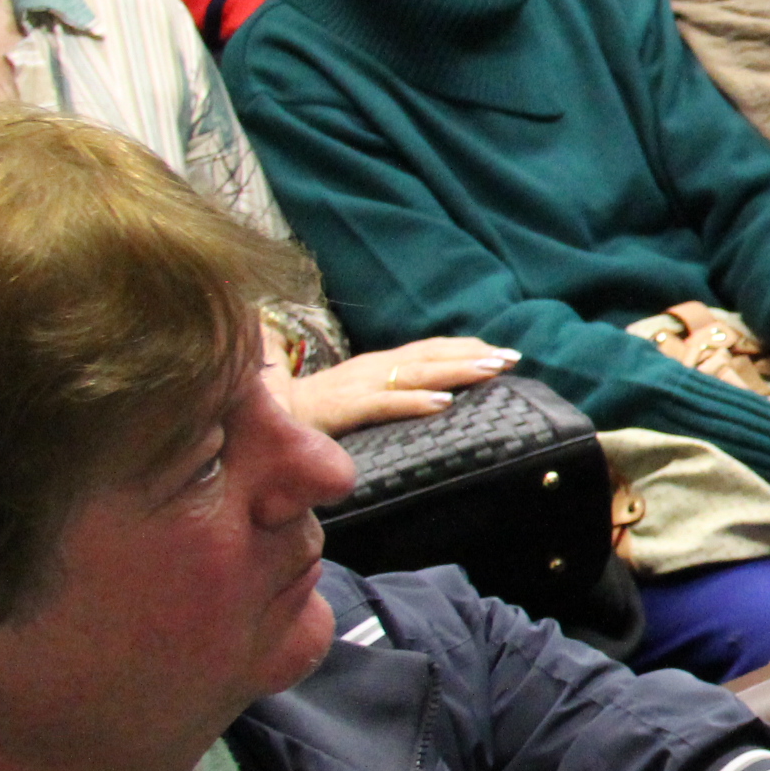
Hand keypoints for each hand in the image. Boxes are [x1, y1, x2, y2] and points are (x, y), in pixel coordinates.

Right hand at [284, 338, 519, 434]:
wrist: (256, 421)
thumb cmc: (307, 416)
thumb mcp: (356, 401)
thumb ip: (386, 395)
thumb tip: (430, 400)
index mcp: (375, 366)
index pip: (427, 350)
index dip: (464, 349)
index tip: (501, 352)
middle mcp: (370, 369)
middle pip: (429, 356)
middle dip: (472, 355)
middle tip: (513, 357)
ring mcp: (356, 387)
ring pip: (414, 374)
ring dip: (456, 370)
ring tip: (492, 370)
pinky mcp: (341, 409)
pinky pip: (384, 404)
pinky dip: (415, 402)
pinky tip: (444, 403)